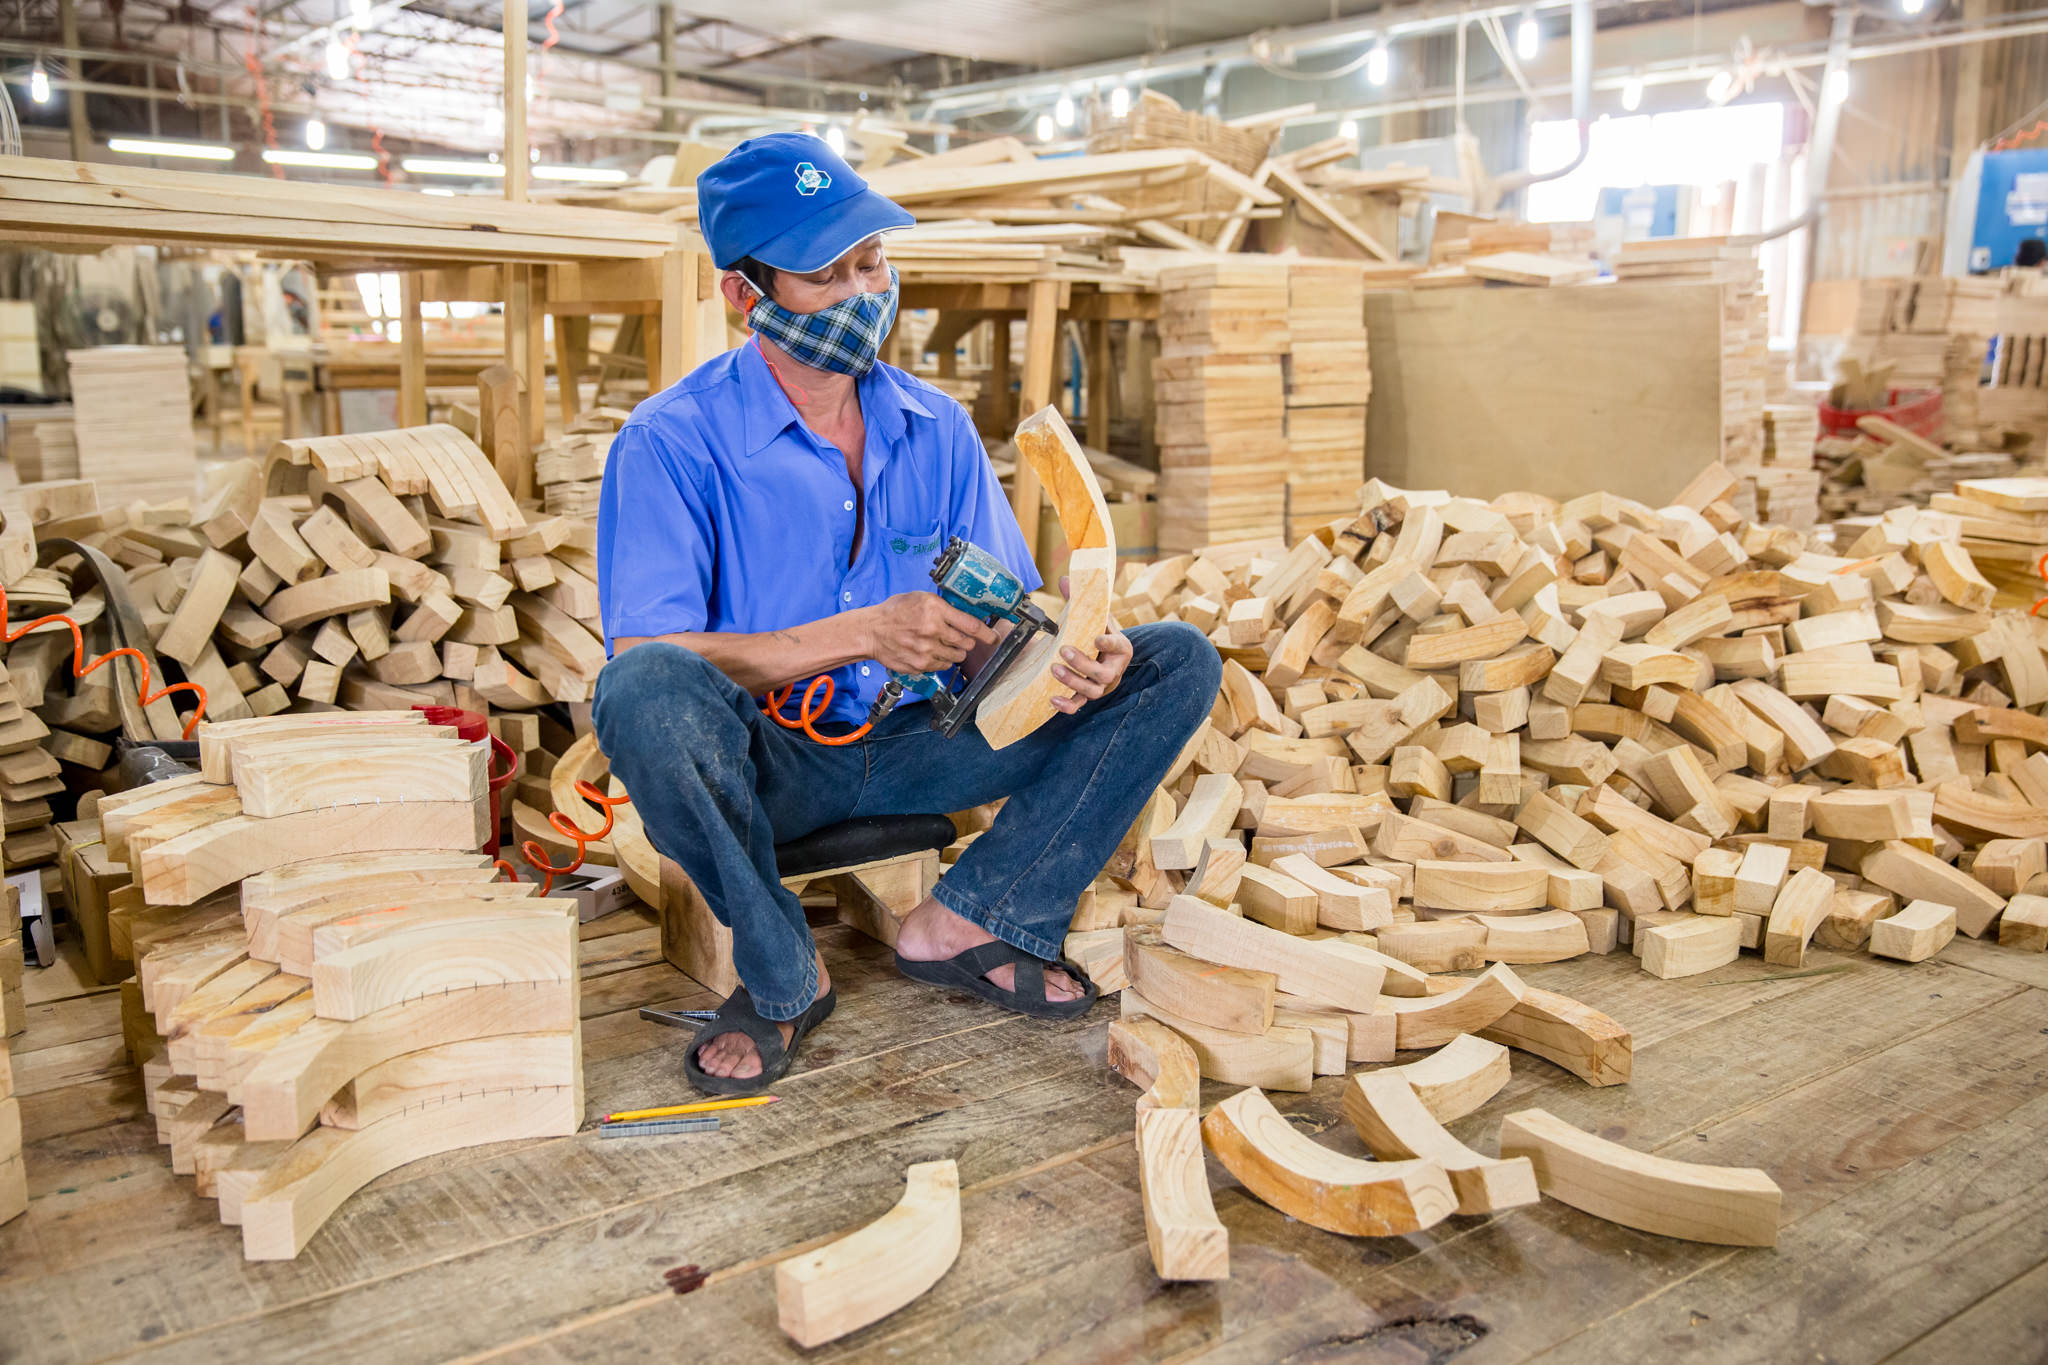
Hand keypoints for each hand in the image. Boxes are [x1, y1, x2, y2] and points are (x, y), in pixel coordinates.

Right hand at [864, 592, 997, 673]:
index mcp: (935, 610)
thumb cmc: (895, 612)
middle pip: (967, 643)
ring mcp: (927, 650)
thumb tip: (965, 615)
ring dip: (955, 651)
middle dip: (968, 641)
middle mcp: (933, 630)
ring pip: (957, 656)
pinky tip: (930, 651)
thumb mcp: (920, 598)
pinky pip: (943, 665)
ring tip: (941, 643)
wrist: (872, 631)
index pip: (971, 625)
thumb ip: (943, 607)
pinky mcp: (921, 664)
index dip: (987, 634)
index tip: (994, 637)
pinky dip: (941, 659)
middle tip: (961, 638)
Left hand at [1050, 574, 1130, 713]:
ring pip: (1091, 691)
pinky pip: (1078, 705)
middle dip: (1083, 663)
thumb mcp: (1091, 617)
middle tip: (1063, 650)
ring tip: (1054, 669)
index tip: (1097, 639)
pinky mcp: (1085, 697)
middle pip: (1103, 673)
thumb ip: (1079, 600)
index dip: (1110, 644)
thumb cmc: (1094, 634)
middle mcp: (1113, 670)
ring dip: (1073, 681)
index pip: (1119, 646)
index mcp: (1119, 647)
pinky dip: (1067, 706)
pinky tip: (1052, 700)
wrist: (1097, 655)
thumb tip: (1065, 580)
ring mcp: (1100, 686)